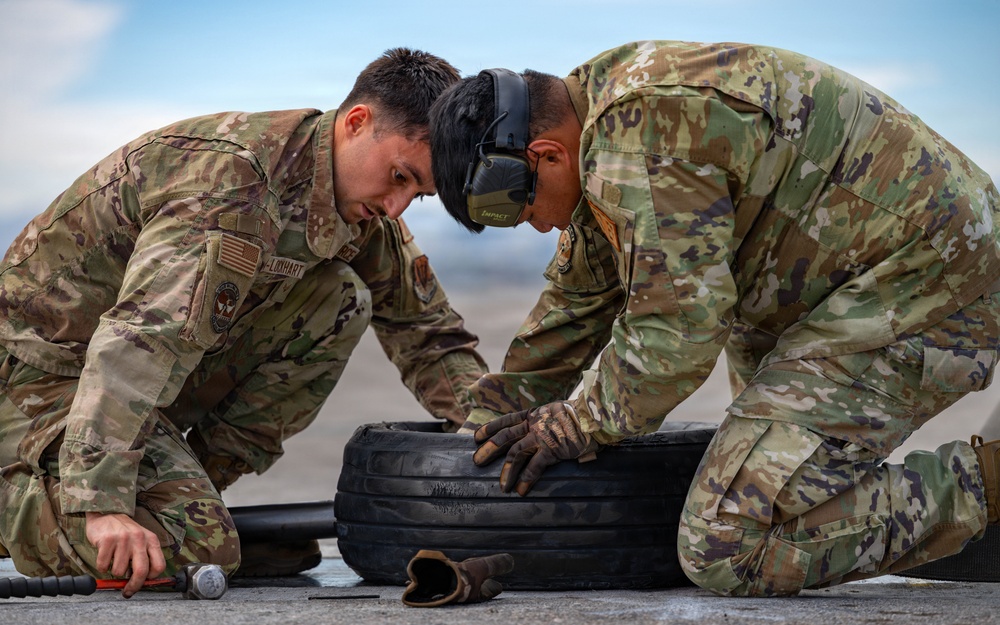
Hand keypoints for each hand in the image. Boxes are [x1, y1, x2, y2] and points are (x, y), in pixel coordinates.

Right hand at [84, 512, 165, 597]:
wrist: (107, 512)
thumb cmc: (125, 532)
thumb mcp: (141, 540)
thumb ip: (144, 557)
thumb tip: (142, 582)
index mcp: (151, 540)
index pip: (159, 565)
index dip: (151, 578)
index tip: (143, 583)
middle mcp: (139, 539)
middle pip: (141, 571)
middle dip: (134, 585)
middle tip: (127, 591)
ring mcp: (123, 539)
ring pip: (119, 571)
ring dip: (114, 572)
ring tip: (114, 561)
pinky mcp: (107, 540)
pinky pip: (104, 566)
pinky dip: (102, 567)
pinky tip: (104, 557)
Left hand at [472, 402, 596, 495]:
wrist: (594, 416)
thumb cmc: (580, 416)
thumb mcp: (557, 412)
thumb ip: (545, 421)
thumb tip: (539, 431)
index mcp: (534, 415)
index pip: (506, 420)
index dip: (489, 428)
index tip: (476, 437)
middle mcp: (533, 424)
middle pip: (504, 437)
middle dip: (488, 449)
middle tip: (476, 461)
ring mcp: (541, 436)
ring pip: (515, 453)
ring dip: (507, 471)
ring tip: (501, 486)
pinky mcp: (551, 449)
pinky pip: (534, 467)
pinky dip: (526, 479)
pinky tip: (520, 490)